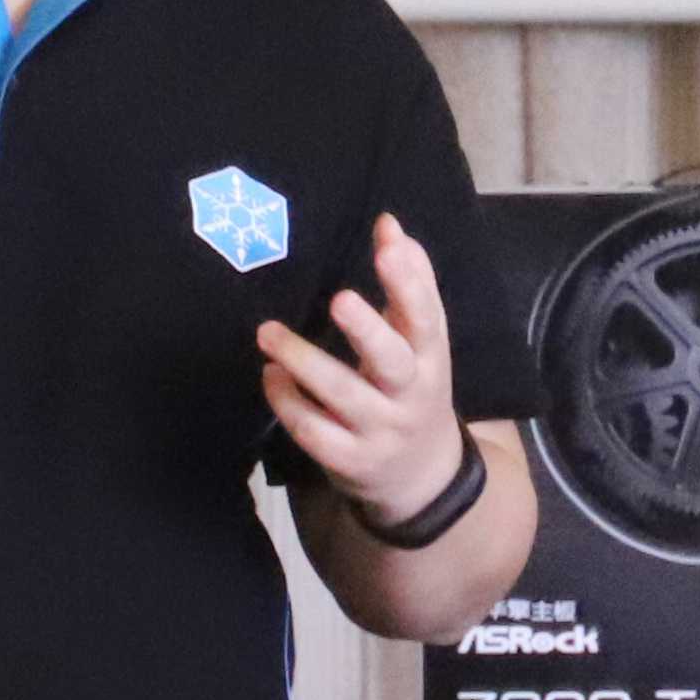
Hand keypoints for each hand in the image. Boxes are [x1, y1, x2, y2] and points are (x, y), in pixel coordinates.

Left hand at [261, 215, 466, 522]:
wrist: (421, 477)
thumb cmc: (413, 388)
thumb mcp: (422, 341)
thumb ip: (409, 282)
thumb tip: (389, 223)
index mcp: (432, 359)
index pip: (428, 317)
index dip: (411, 282)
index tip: (388, 246)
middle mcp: (411, 395)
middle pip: (393, 361)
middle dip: (367, 330)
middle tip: (339, 298)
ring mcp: (379, 431)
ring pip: (342, 396)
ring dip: (303, 362)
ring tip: (268, 333)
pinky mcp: (349, 460)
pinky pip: (314, 431)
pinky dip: (289, 403)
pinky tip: (270, 376)